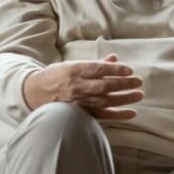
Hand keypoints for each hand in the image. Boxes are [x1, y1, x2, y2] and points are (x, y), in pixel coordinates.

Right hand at [23, 54, 142, 119]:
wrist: (34, 93)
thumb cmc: (56, 76)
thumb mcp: (72, 65)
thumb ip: (95, 64)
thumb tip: (114, 59)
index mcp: (74, 70)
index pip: (98, 69)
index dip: (114, 70)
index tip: (129, 70)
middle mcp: (77, 86)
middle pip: (103, 85)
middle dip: (122, 84)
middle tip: (138, 82)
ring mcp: (78, 101)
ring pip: (105, 100)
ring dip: (123, 98)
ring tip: (139, 95)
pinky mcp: (80, 113)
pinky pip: (101, 115)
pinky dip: (117, 115)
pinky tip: (131, 112)